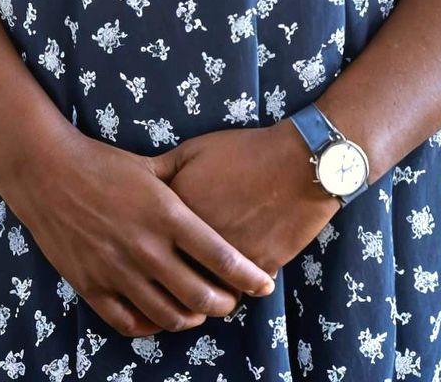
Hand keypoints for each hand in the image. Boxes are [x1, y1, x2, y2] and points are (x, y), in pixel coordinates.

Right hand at [1, 125, 274, 338]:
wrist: (48, 172)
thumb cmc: (103, 163)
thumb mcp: (151, 165)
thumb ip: (183, 180)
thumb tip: (216, 184)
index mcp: (165, 214)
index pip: (219, 255)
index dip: (247, 275)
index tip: (264, 284)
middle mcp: (145, 247)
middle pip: (199, 294)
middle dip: (224, 304)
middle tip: (232, 302)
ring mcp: (117, 270)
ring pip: (166, 316)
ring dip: (190, 319)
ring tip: (199, 312)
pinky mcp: (91, 286)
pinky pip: (127, 322)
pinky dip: (150, 326)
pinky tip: (159, 318)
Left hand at [157, 123, 340, 279]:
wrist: (298, 162)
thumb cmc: (244, 150)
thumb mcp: (196, 149)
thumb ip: (165, 170)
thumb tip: (142, 183)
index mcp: (175, 210)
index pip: (151, 242)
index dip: (155, 246)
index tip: (159, 247)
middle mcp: (194, 240)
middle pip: (173, 274)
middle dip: (173, 278)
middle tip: (178, 277)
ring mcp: (226, 259)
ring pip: (205, 290)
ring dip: (206, 290)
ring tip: (208, 286)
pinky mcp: (256, 271)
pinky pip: (239, 291)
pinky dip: (238, 288)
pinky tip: (238, 280)